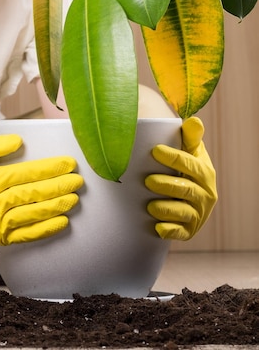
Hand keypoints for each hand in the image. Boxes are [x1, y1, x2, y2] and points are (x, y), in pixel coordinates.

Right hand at [0, 134, 83, 246]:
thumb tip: (21, 141)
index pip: (25, 174)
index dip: (49, 169)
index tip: (69, 164)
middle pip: (32, 194)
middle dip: (58, 187)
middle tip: (78, 180)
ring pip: (32, 214)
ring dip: (56, 206)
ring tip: (74, 198)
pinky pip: (26, 235)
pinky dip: (46, 229)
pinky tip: (62, 221)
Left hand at [145, 117, 217, 239]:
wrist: (184, 201)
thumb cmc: (184, 171)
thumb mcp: (190, 153)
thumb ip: (190, 138)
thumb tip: (194, 121)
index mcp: (205, 173)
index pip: (191, 164)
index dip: (174, 158)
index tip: (155, 150)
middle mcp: (205, 195)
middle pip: (187, 190)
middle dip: (168, 185)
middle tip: (148, 181)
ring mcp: (197, 214)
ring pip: (184, 213)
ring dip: (166, 209)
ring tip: (150, 206)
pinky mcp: (188, 231)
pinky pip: (180, 233)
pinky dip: (170, 231)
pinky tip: (157, 228)